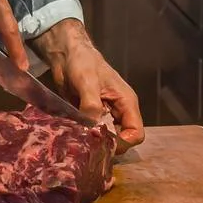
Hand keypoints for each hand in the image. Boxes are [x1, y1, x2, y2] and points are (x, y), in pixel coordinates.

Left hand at [33, 19, 144, 147]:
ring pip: (109, 139)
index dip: (124, 143)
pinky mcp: (92, 116)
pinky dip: (87, 138)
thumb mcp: (88, 81)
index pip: (136, 133)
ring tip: (82, 145)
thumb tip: (92, 128)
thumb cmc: (82, 62)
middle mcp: (119, 111)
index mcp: (126, 102)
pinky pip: (94, 134)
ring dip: (98, 144)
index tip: (104, 145)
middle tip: (90, 148)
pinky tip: (76, 138)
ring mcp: (106, 115)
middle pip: (123, 140)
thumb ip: (91, 104)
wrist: (66, 54)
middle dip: (109, 146)